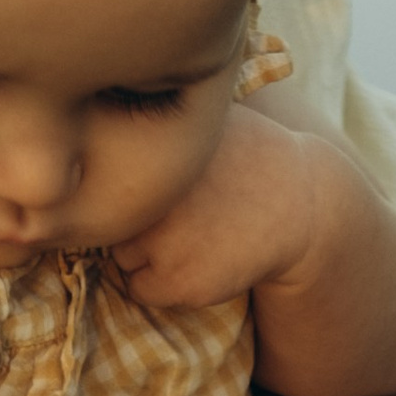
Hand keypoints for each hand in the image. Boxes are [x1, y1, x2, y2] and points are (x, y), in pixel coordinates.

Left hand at [109, 112, 345, 318]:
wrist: (298, 203)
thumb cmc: (246, 153)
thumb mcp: (201, 115)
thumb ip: (152, 111)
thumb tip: (99, 105)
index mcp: (148, 149)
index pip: (98, 174)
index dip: (123, 182)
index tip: (151, 183)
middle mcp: (149, 194)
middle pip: (108, 218)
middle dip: (133, 218)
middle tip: (177, 213)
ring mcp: (162, 241)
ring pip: (120, 257)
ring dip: (142, 253)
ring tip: (187, 235)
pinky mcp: (178, 282)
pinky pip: (140, 290)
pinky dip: (160, 283)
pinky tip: (195, 261)